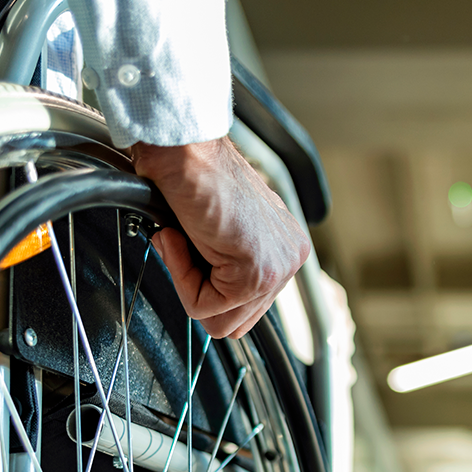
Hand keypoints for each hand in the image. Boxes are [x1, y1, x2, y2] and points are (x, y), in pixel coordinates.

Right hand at [132, 137, 310, 338]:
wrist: (185, 149)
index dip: (208, 285)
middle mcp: (289, 260)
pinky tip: (183, 238)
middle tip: (186, 245)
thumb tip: (209, 299)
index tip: (194, 245)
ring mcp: (279, 268)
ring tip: (184, 239)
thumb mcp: (219, 233)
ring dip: (189, 284)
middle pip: (237, 322)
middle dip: (201, 291)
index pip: (247, 308)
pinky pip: (205, 307)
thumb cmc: (194, 175)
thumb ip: (225, 266)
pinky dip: (182, 277)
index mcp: (286, 249)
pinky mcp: (256, 274)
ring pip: (220, 321)